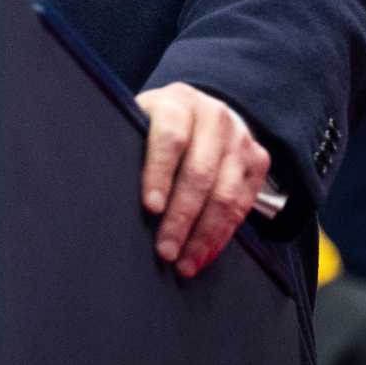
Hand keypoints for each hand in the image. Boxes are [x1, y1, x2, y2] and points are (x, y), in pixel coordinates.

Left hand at [134, 81, 271, 277]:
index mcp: (178, 102)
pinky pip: (243, 204)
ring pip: (225, 194)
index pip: (171, 138)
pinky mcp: (258, 159)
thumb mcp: (141, 120)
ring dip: (204, 235)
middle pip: (199, 173)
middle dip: (181, 218)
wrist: (202, 110)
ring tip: (184, 262)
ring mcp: (240, 138)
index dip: (160, 174)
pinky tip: (205, 253)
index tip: (150, 207)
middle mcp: (214, 116)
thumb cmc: (158, 124)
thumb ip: (131, 145)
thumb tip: (107, 188)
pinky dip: (223, 234)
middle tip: (165, 250)